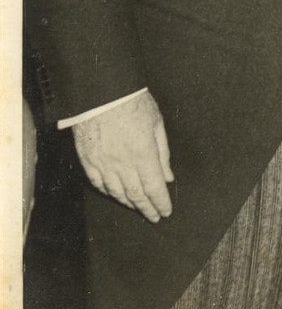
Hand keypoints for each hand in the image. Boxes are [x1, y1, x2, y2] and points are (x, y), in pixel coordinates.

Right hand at [72, 91, 173, 222]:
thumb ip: (163, 152)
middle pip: (136, 194)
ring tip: (138, 208)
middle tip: (154, 217)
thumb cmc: (132, 101)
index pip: (154, 187)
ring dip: (129, 203)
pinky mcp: (87, 160)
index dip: (160, 202)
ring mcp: (103, 163)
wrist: (100, 91)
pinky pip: (98, 183)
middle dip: (147, 208)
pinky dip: (109, 192)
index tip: (166, 211)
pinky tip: (116, 195)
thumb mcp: (156, 122)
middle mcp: (122, 163)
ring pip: (117, 192)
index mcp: (143, 153)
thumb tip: (168, 177)